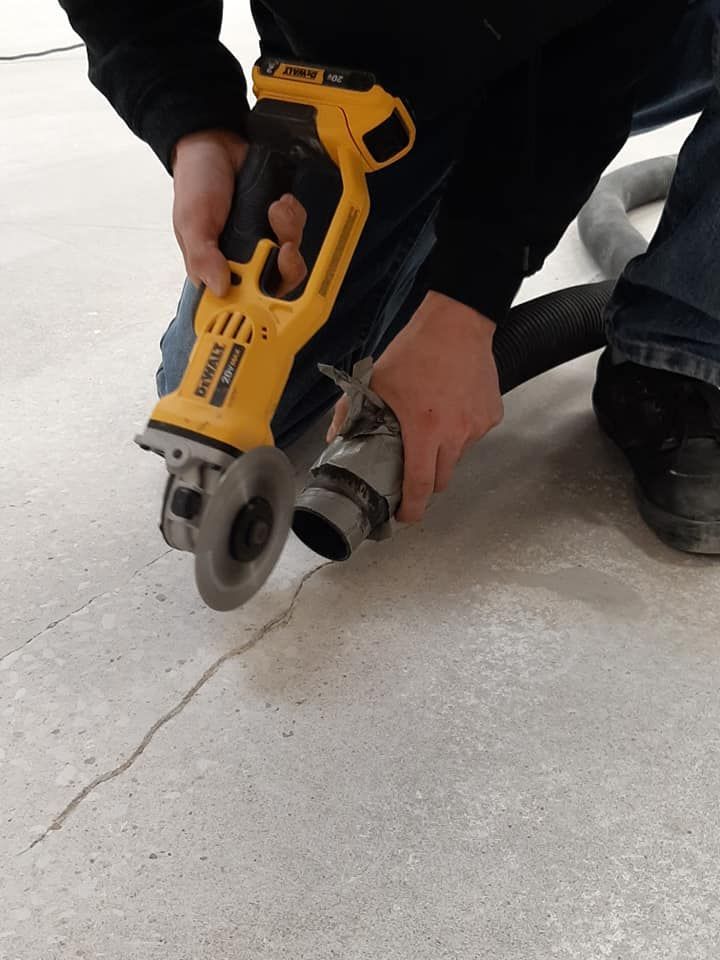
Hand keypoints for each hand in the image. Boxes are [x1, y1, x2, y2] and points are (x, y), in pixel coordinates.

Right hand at [171, 129, 306, 296]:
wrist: (214, 144)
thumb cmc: (195, 184)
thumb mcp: (192, 221)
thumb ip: (202, 256)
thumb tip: (219, 287)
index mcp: (216, 269)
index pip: (242, 302)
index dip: (259, 304)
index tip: (267, 290)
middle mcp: (243, 262)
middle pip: (276, 285)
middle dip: (284, 265)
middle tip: (283, 247)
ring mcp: (263, 244)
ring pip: (292, 258)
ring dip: (289, 232)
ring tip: (275, 208)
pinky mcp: (278, 225)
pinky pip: (298, 230)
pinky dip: (293, 215)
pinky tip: (280, 201)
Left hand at [327, 291, 502, 522]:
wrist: (457, 323)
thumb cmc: (417, 350)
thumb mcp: (376, 381)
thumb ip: (350, 412)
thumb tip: (335, 438)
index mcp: (423, 429)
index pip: (420, 486)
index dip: (412, 508)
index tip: (405, 515)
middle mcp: (454, 433)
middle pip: (441, 480)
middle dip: (426, 481)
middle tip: (413, 466)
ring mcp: (476, 426)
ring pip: (458, 456)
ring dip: (443, 451)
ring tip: (431, 423)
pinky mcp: (491, 415)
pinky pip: (474, 435)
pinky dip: (461, 430)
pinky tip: (450, 407)